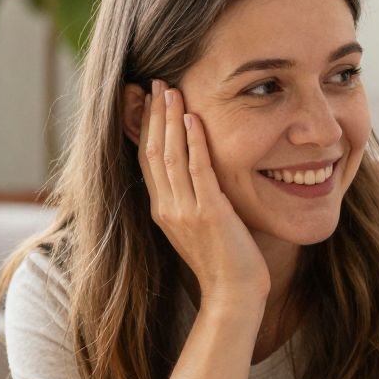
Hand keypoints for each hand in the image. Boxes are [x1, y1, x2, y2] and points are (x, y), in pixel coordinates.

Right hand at [139, 81, 267, 302]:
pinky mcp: (209, 214)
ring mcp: (185, 211)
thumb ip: (192, 200)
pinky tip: (193, 118)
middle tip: (155, 83)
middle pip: (152, 152)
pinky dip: (194, 141)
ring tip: (170, 90)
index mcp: (162, 211)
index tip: (147, 100)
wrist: (233, 295)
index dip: (145, 128)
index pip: (146, 160)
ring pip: (170, 155)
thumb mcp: (199, 227)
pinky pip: (198, 170)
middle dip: (153, 114)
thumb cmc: (225, 262)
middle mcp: (167, 209)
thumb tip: (197, 173)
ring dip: (170, 119)